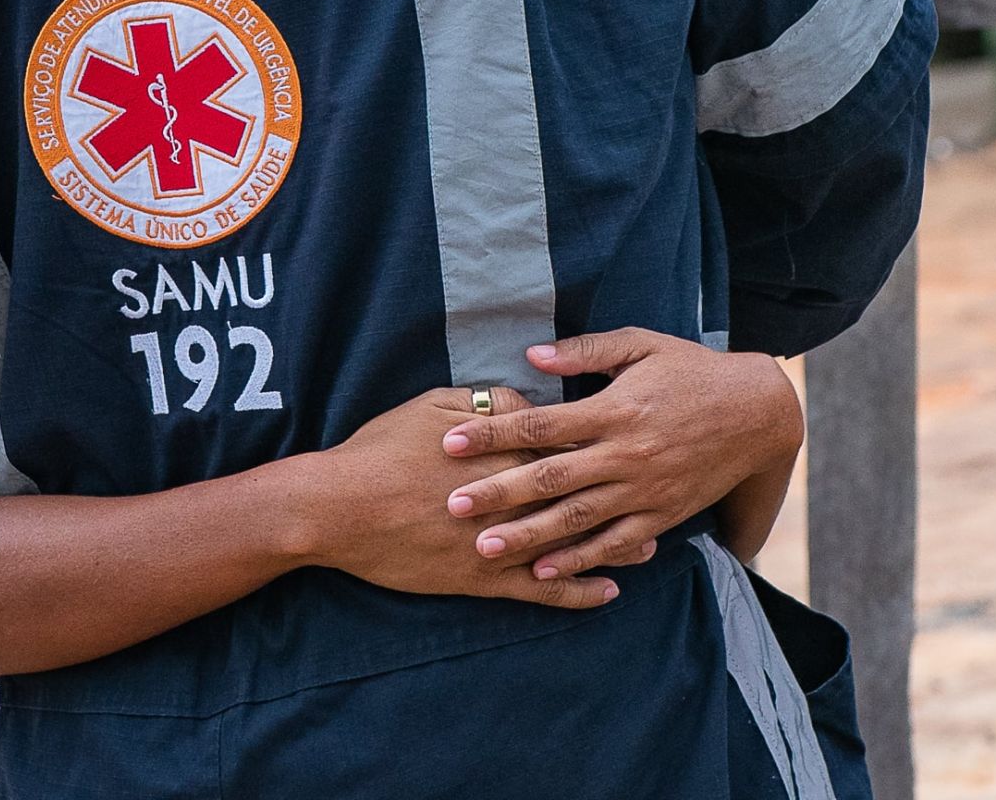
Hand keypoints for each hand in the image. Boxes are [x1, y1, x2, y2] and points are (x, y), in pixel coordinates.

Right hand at [293, 390, 619, 609]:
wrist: (337, 509)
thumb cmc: (382, 450)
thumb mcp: (435, 406)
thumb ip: (491, 402)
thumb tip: (531, 402)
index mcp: (505, 451)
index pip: (568, 445)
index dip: (602, 443)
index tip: (635, 438)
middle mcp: (513, 499)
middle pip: (581, 496)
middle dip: (622, 497)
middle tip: (658, 495)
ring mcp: (500, 543)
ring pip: (570, 546)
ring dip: (613, 547)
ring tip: (648, 547)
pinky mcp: (482, 580)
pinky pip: (541, 592)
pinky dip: (576, 593)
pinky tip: (606, 594)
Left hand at [437, 331, 802, 579]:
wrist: (756, 413)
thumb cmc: (692, 370)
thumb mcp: (642, 345)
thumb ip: (586, 352)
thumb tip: (531, 355)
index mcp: (615, 409)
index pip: (541, 422)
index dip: (494, 434)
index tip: (450, 442)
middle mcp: (626, 453)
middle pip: (550, 477)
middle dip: (497, 492)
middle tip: (451, 505)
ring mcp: (644, 488)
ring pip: (576, 518)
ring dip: (528, 534)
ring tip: (484, 548)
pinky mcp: (661, 514)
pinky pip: (615, 543)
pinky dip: (580, 559)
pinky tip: (545, 570)